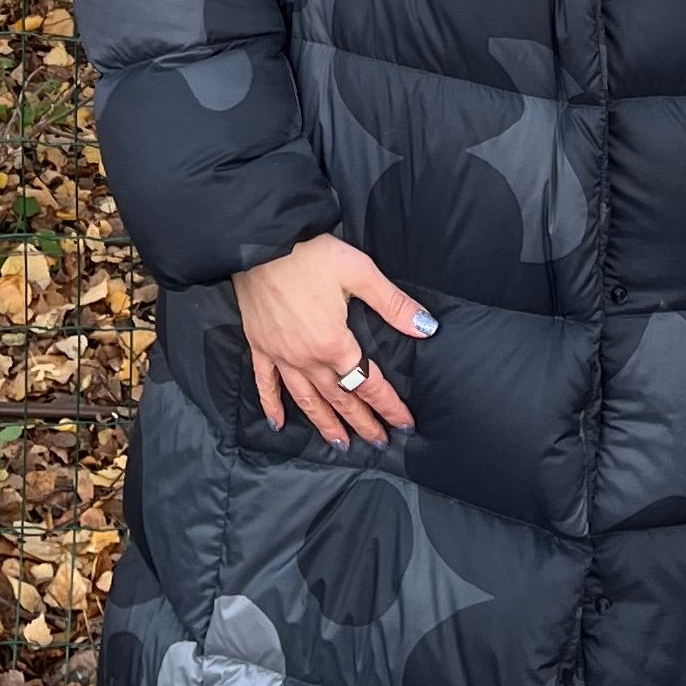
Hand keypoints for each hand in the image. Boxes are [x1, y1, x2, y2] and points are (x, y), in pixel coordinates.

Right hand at [231, 233, 433, 448]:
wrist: (258, 241)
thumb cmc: (310, 253)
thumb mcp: (358, 271)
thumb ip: (392, 304)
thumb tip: (426, 328)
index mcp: (334, 343)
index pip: (368, 383)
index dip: (389, 405)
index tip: (405, 424)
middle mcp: (307, 359)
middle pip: (340, 399)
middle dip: (362, 422)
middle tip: (379, 443)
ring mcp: (280, 356)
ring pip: (307, 400)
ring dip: (325, 424)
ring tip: (341, 445)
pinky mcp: (259, 346)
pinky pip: (265, 384)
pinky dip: (271, 406)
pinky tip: (278, 424)